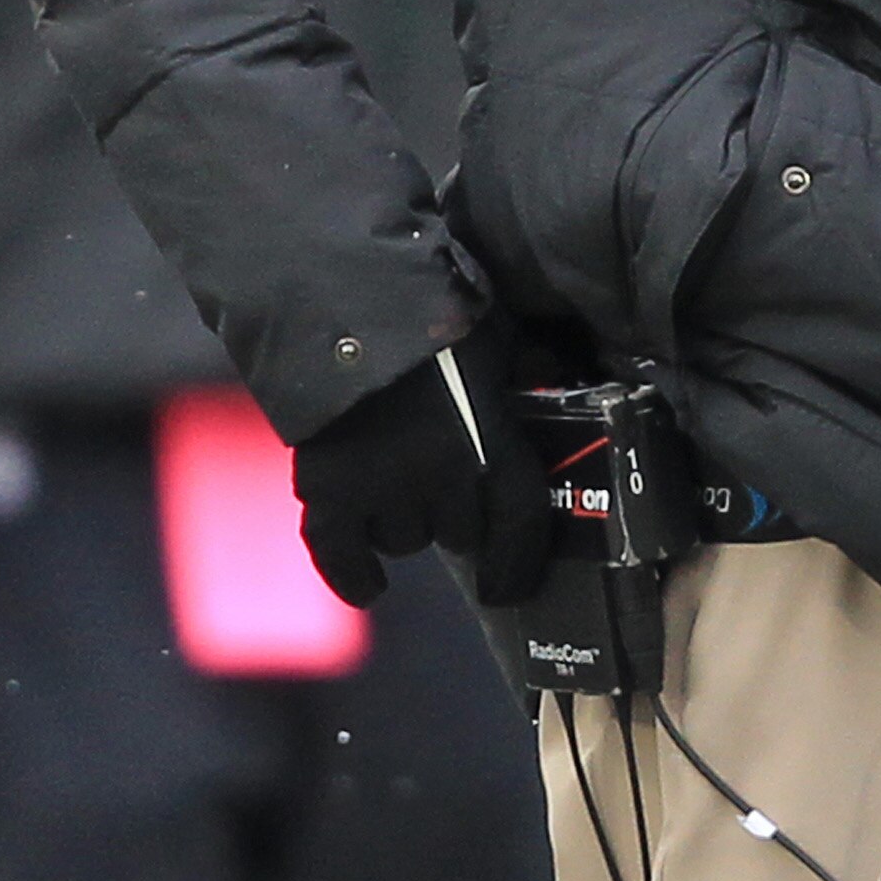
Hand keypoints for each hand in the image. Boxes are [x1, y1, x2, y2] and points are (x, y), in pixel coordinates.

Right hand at [292, 318, 552, 608]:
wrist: (343, 293)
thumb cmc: (431, 310)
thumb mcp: (495, 335)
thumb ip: (522, 369)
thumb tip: (554, 380)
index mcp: (490, 439)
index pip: (519, 522)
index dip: (518, 564)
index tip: (506, 586)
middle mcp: (441, 475)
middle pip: (458, 532)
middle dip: (456, 514)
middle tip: (442, 482)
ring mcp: (381, 486)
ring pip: (403, 540)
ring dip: (405, 523)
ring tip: (397, 487)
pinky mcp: (327, 489)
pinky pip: (339, 554)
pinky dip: (354, 575)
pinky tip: (370, 585)